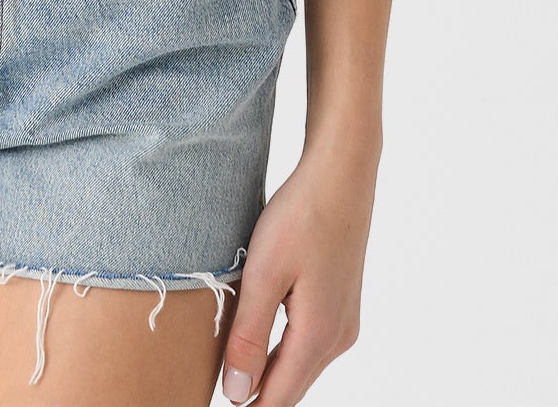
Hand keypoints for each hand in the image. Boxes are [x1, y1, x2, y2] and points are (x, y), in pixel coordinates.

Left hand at [219, 137, 376, 402]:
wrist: (340, 173)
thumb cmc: (300, 216)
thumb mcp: (263, 274)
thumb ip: (249, 337)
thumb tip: (237, 394)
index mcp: (319, 336)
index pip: (278, 400)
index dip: (246, 404)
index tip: (214, 397)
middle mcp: (338, 338)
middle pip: (290, 386)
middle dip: (254, 391)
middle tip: (216, 381)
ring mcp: (343, 321)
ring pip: (298, 364)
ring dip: (266, 367)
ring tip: (228, 359)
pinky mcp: (340, 304)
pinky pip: (306, 342)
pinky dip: (280, 346)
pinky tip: (256, 328)